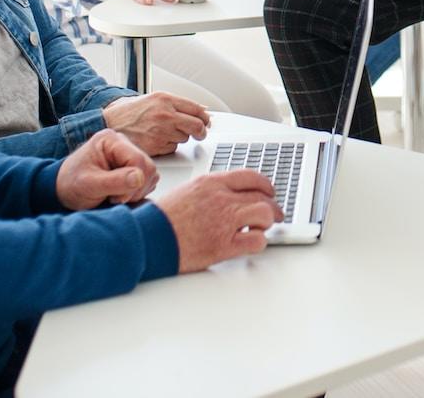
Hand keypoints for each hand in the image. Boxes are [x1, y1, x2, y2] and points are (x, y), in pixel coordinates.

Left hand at [56, 129, 158, 209]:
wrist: (63, 190)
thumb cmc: (71, 184)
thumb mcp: (88, 185)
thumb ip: (114, 181)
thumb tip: (139, 178)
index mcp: (110, 140)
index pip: (137, 160)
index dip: (133, 182)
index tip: (115, 197)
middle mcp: (123, 144)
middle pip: (148, 167)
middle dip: (134, 188)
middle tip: (114, 197)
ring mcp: (129, 155)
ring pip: (150, 175)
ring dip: (136, 192)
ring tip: (114, 195)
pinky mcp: (134, 167)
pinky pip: (148, 181)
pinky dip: (137, 192)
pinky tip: (120, 194)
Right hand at [103, 91, 210, 155]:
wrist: (108, 124)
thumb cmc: (129, 112)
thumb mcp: (153, 99)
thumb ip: (177, 104)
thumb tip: (201, 109)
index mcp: (165, 99)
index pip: (197, 109)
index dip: (205, 117)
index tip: (206, 121)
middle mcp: (165, 114)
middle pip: (197, 126)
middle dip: (201, 131)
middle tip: (200, 133)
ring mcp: (161, 131)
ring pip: (184, 138)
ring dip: (180, 138)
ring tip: (165, 132)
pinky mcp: (156, 146)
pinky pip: (172, 148)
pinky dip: (168, 146)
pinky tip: (157, 140)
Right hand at [158, 170, 284, 271]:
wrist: (147, 238)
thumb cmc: (162, 218)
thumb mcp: (187, 191)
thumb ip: (210, 191)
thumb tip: (228, 195)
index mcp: (212, 183)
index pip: (251, 177)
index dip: (265, 185)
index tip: (269, 191)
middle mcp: (221, 199)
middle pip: (262, 196)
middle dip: (273, 206)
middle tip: (275, 215)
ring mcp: (224, 221)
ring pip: (264, 214)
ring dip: (267, 222)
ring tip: (261, 229)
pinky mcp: (223, 245)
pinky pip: (256, 241)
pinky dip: (259, 242)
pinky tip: (251, 243)